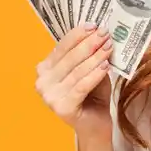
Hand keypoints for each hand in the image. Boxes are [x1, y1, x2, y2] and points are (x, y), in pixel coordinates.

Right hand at [35, 23, 113, 140]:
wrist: (95, 124)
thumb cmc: (93, 94)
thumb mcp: (90, 68)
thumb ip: (89, 53)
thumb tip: (99, 32)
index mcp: (45, 69)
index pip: (61, 46)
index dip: (78, 34)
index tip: (94, 25)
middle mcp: (42, 81)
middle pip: (69, 57)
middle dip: (89, 43)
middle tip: (105, 34)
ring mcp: (49, 96)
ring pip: (76, 71)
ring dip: (95, 57)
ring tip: (109, 47)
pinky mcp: (61, 107)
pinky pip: (81, 86)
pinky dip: (94, 75)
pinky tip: (106, 67)